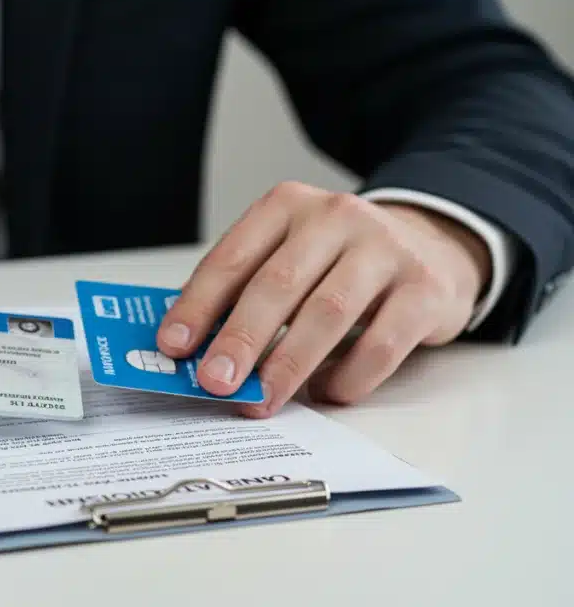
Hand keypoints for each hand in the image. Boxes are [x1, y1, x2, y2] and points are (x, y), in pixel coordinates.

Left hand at [158, 182, 490, 416]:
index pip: (232, 258)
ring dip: (287, 365)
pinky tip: (326, 392)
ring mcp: (385, 249)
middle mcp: (336, 218)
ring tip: (262, 399)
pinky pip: (382, 342)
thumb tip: (193, 350)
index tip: (172, 346)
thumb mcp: (290, 254)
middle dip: (239, 339)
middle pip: (277, 284)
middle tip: (214, 382)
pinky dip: (348, 375)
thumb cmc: (340, 260)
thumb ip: (246, 291)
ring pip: (327, 313)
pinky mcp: (426, 289)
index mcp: (287, 206)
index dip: (198, 305)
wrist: (433, 245)